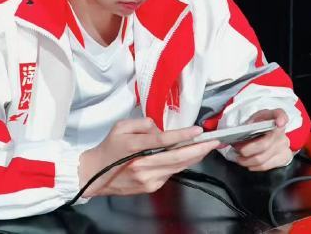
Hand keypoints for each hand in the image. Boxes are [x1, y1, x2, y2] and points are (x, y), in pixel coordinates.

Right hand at [78, 118, 219, 197]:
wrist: (95, 175)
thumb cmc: (109, 149)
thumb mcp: (120, 127)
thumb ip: (143, 124)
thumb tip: (160, 128)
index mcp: (134, 148)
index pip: (164, 141)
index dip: (183, 136)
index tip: (197, 130)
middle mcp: (143, 166)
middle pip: (177, 158)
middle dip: (199, 149)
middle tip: (214, 141)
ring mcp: (148, 179)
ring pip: (178, 167)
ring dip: (195, 157)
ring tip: (208, 146)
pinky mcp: (151, 187)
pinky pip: (171, 173)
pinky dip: (182, 164)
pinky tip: (190, 156)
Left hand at [231, 108, 291, 171]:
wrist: (269, 134)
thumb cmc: (257, 126)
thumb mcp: (250, 120)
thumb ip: (243, 126)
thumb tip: (226, 138)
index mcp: (272, 117)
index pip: (280, 114)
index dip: (281, 118)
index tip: (279, 122)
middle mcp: (281, 132)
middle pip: (264, 144)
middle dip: (246, 149)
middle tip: (236, 149)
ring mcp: (284, 145)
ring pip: (262, 158)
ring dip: (246, 160)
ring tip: (239, 158)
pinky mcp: (284, 157)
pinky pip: (266, 166)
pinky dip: (253, 166)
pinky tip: (248, 163)